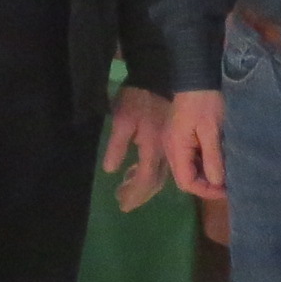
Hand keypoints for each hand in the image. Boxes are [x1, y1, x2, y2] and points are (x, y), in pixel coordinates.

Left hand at [103, 86, 171, 210]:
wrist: (159, 76)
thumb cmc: (138, 97)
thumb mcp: (122, 119)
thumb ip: (116, 146)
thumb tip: (110, 170)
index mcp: (153, 149)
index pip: (145, 180)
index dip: (134, 195)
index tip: (122, 205)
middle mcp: (165, 152)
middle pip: (155, 182)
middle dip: (139, 194)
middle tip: (123, 200)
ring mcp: (170, 146)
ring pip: (161, 174)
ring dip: (144, 185)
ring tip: (127, 188)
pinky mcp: (170, 138)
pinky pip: (162, 164)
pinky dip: (149, 172)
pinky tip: (137, 170)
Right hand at [165, 88, 226, 200]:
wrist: (195, 75)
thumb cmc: (204, 102)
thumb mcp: (211, 130)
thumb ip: (212, 158)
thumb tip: (217, 183)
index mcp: (176, 148)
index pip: (186, 182)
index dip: (206, 191)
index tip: (226, 190)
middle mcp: (170, 148)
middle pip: (185, 177)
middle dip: (206, 184)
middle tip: (228, 185)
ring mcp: (173, 141)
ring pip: (188, 167)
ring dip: (205, 173)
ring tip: (225, 174)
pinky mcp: (180, 135)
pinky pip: (189, 156)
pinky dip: (203, 162)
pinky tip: (217, 159)